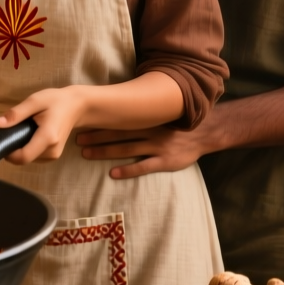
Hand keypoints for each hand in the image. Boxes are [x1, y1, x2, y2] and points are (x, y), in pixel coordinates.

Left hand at [0, 87, 90, 163]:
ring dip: (21, 147)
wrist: (76, 106)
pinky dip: (29, 147)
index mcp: (48, 137)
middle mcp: (52, 151)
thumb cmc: (56, 101)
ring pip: (28, 158)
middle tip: (16, 128)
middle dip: (14, 147)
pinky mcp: (54, 156)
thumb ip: (16, 114)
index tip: (3, 140)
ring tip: (26, 129)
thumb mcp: (34, 101)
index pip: (23, 157)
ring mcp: (54, 155)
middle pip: (24, 158)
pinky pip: (34, 156)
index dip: (8, 153)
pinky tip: (33, 134)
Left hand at [76, 124, 210, 178]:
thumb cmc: (179, 125)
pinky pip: (144, 166)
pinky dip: (128, 169)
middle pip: (118, 133)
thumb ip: (143, 115)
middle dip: (96, 136)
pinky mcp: (165, 161)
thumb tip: (118, 111)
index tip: (82, 122)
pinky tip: (113, 173)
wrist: (205, 133)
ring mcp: (157, 147)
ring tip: (86, 153)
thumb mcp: (161, 115)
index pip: (119, 120)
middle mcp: (150, 131)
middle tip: (77, 138)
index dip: (101, 121)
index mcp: (148, 119)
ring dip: (105, 151)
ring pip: (126, 149)